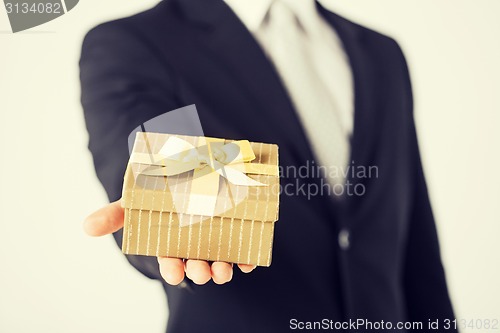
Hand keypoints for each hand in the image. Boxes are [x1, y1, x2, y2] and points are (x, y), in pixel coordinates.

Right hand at [84, 200, 255, 284]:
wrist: (187, 167)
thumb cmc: (158, 191)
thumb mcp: (134, 201)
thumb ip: (114, 214)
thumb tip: (87, 227)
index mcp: (170, 244)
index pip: (170, 262)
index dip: (172, 269)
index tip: (174, 272)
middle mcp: (194, 245)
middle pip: (197, 264)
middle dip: (199, 270)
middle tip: (201, 270)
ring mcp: (215, 240)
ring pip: (219, 261)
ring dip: (222, 269)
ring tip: (222, 270)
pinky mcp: (235, 232)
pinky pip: (243, 250)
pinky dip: (246, 258)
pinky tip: (249, 260)